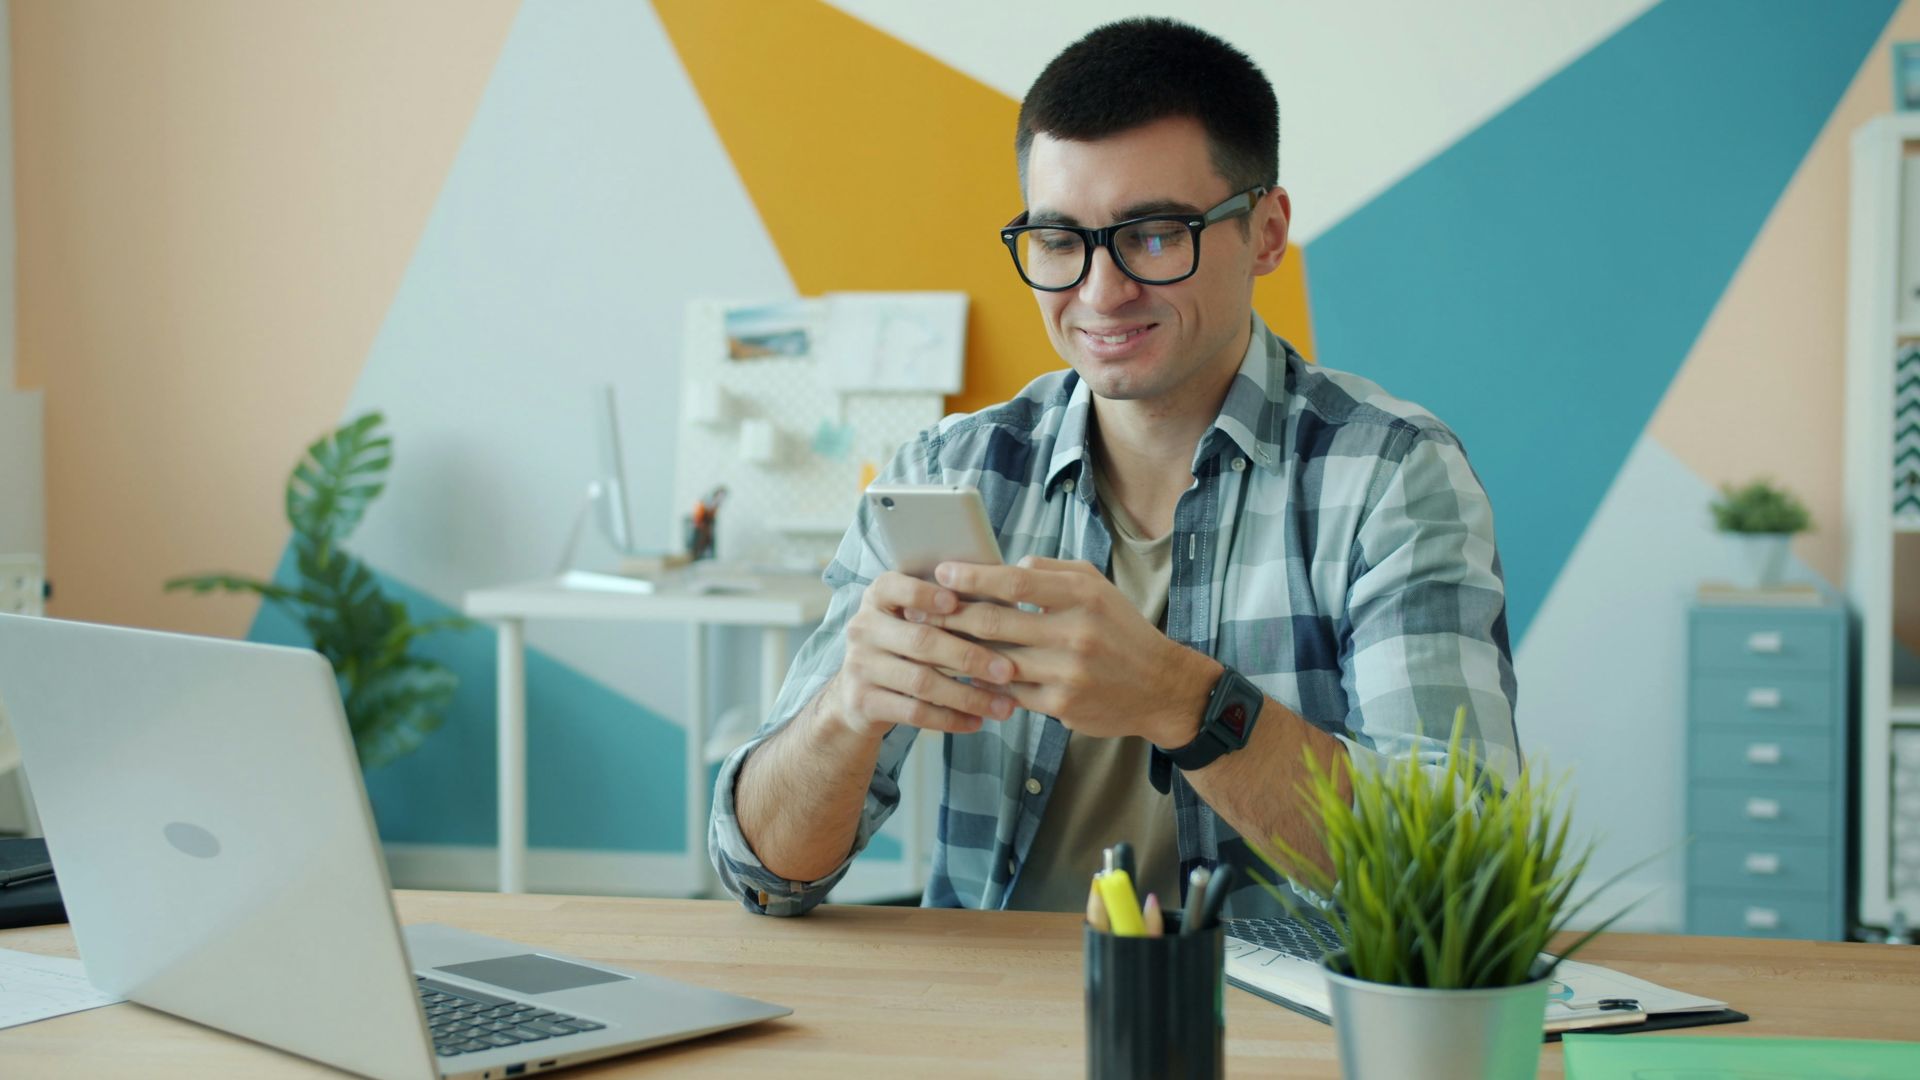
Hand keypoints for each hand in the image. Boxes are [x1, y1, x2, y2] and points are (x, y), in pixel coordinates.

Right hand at [830, 571, 1019, 740]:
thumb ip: (943, 610)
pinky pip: (914, 713)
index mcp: (877, 598)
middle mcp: (863, 629)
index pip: (893, 587)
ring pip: (922, 682)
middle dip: (969, 657)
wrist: (857, 696)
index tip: (956, 602)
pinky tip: (976, 722)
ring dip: (968, 695)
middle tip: (1007, 671)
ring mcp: (859, 667)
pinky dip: (950, 719)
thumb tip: (1006, 609)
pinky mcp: (863, 702)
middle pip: (921, 641)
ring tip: (1003, 706)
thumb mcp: (910, 621)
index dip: (923, 594)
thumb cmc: (904, 648)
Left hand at [916, 557, 1219, 745]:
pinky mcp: (1061, 705)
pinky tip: (960, 676)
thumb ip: (1050, 570)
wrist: (1160, 687)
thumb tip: (1004, 566)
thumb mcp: (1096, 586)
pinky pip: (1008, 692)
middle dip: (949, 615)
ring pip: (994, 661)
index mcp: (1082, 595)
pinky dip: (981, 683)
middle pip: (994, 622)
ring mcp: (1067, 672)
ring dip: (956, 652)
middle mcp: (1075, 632)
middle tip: (919, 610)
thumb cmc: (1120, 629)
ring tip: (929, 642)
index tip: (942, 572)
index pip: (1014, 580)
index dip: (972, 576)